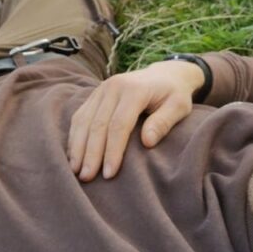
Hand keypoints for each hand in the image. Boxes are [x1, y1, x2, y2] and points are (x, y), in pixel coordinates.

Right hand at [67, 60, 205, 180]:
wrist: (164, 74)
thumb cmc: (173, 95)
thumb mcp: (179, 107)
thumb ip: (164, 122)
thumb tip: (147, 142)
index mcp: (134, 90)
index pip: (118, 124)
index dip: (112, 151)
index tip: (109, 174)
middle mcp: (113, 87)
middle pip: (97, 124)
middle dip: (91, 153)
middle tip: (87, 178)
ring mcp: (100, 89)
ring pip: (83, 120)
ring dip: (77, 147)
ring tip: (75, 171)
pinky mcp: (94, 95)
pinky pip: (79, 116)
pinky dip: (74, 136)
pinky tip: (73, 155)